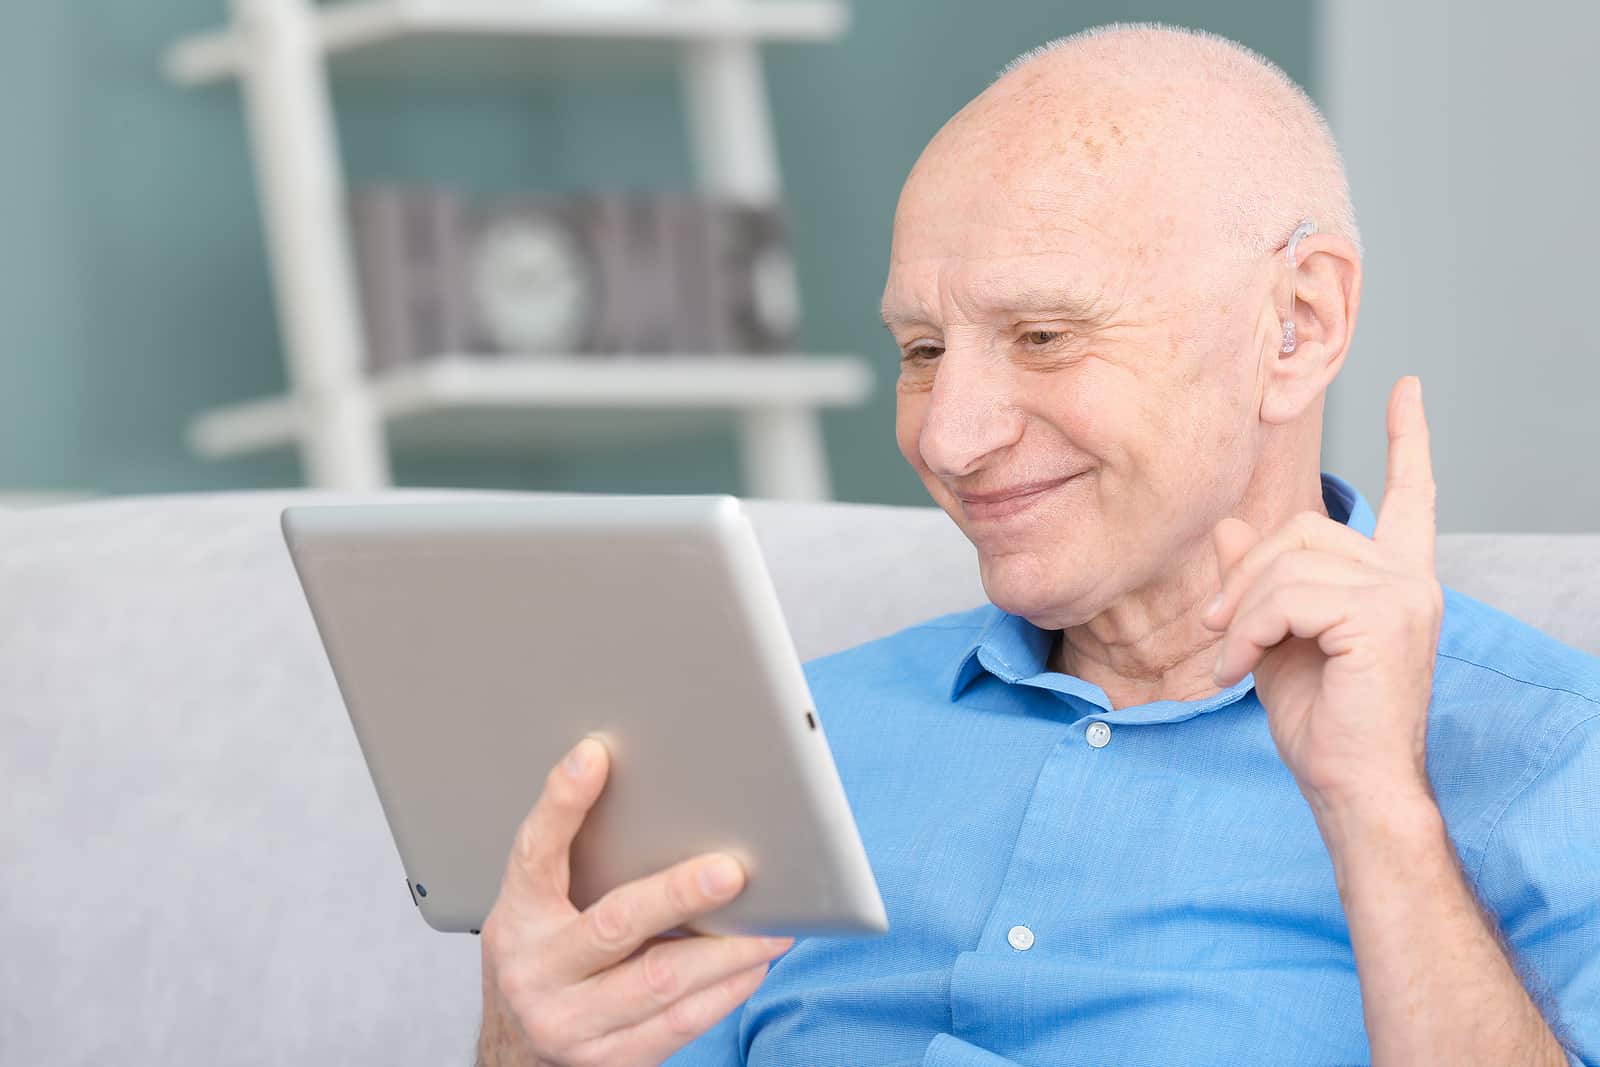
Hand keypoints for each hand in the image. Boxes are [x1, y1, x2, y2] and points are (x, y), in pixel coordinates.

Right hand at [478, 738, 791, 1066]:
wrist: (517, 1053)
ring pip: (659, 980)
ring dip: (726, 951)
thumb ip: (584, 860)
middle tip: (733, 870)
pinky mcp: (607, 1062)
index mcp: (517, 916)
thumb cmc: (549, 957)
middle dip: (679, 894)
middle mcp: (536, 970)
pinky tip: (753, 966)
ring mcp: (569, 1023)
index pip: (535, 851)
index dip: (562, 801)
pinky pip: (678, 1024)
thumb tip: (671, 802)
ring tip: (773, 926)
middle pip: (615, 923)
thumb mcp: (544, 907)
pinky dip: (723, 992)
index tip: (595, 755)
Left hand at [1202, 377, 1442, 816]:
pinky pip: (1286, 597)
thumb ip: (1262, 584)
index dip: (1409, 441)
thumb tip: (1232, 529)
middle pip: (1302, 531)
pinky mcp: (1380, 615)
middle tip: (1220, 632)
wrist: (1353, 788)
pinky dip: (1248, 632)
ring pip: (1287, 564)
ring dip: (1241, 614)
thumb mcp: (1278, 641)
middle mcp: (1409, 578)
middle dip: (1245, 577)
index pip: (1412, 496)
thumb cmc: (1324, 725)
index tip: (1406, 390)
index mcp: (1396, 579)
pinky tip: (1238, 671)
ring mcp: (1401, 593)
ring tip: (1229, 662)